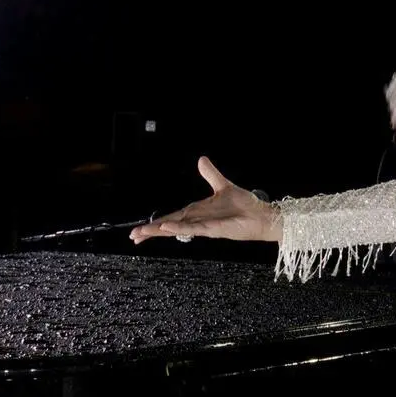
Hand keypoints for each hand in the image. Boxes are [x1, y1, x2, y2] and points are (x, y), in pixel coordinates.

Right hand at [129, 156, 281, 244]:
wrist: (262, 215)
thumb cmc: (245, 205)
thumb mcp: (223, 185)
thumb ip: (210, 174)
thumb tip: (201, 160)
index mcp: (198, 211)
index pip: (172, 217)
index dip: (156, 223)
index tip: (140, 230)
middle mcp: (199, 220)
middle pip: (170, 225)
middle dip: (151, 231)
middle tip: (133, 236)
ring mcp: (205, 226)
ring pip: (178, 228)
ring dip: (160, 230)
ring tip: (143, 233)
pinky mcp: (214, 229)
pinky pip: (194, 228)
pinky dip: (180, 227)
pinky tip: (167, 228)